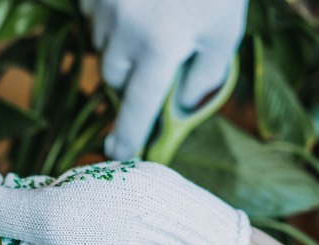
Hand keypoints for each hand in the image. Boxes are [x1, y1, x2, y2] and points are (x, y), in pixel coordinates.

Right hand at [80, 0, 247, 159]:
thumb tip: (179, 109)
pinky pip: (95, 18)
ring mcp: (104, 7)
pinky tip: (136, 1)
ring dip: (123, 46)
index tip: (118, 155)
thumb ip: (205, 78)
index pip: (140, 107)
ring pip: (104, 48)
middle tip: (158, 57)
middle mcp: (126, 31)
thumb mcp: (224, 33)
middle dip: (133, 77)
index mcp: (162, 47)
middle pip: (115, 78)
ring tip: (152, 17)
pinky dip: (112, 19)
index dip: (129, 135)